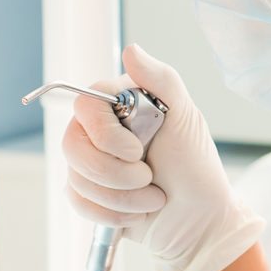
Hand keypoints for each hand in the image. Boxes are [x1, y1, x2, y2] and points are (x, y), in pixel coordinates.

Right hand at [62, 45, 262, 270]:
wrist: (198, 220)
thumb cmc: (195, 166)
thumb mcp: (186, 117)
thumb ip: (161, 79)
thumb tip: (130, 50)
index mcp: (118, 104)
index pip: (84, 106)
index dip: (106, 135)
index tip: (137, 151)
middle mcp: (98, 130)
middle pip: (72, 146)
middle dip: (114, 174)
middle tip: (149, 178)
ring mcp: (90, 162)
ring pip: (76, 178)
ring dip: (121, 198)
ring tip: (152, 196)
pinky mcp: (88, 193)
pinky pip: (77, 202)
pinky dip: (111, 214)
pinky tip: (137, 212)